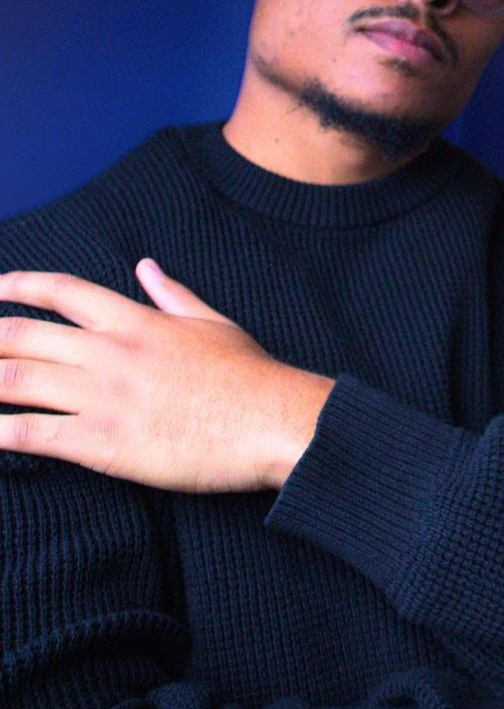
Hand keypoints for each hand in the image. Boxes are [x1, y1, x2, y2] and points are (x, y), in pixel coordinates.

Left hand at [0, 260, 333, 491]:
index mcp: (135, 320)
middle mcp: (109, 352)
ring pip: (18, 381)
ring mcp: (102, 397)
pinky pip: (34, 435)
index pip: (62, 292)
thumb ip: (171, 294)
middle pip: (25, 335)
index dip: (21, 286)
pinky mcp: (103, 442)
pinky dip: (0, 433)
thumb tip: (146, 266)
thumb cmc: (248, 374)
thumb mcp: (210, 322)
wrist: (271, 420)